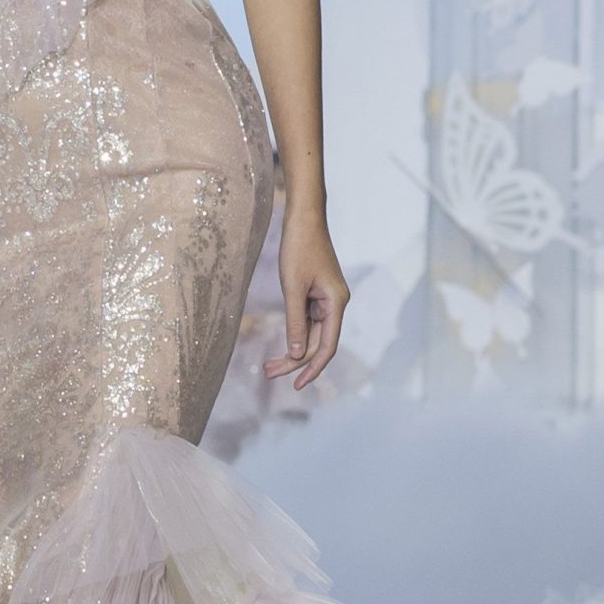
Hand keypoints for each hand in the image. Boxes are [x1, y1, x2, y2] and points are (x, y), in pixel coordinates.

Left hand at [265, 210, 349, 391]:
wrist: (304, 218)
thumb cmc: (299, 247)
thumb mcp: (293, 287)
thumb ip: (295, 321)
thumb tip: (297, 354)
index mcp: (336, 302)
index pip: (327, 346)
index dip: (312, 369)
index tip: (297, 386)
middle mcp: (335, 304)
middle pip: (317, 344)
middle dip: (294, 362)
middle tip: (268, 374)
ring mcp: (327, 300)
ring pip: (312, 335)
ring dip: (292, 352)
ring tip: (268, 368)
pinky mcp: (317, 295)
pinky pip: (308, 322)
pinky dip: (294, 335)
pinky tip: (281, 348)